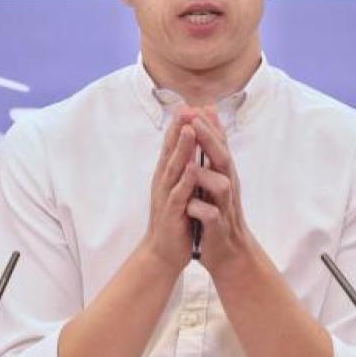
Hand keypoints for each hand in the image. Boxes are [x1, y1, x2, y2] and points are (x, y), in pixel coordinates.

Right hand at [141, 112, 200, 273]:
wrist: (164, 252)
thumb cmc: (176, 219)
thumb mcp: (180, 188)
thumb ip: (184, 167)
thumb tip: (189, 146)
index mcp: (168, 174)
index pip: (173, 145)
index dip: (180, 125)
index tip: (190, 104)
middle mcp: (164, 181)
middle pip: (170, 150)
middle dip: (178, 128)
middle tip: (185, 107)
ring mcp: (166, 196)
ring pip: (174, 168)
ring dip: (181, 149)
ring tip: (188, 129)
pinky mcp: (171, 213)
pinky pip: (178, 195)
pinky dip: (184, 181)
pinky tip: (191, 169)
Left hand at [181, 107, 256, 275]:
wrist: (229, 252)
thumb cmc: (218, 211)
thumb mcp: (217, 179)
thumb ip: (214, 152)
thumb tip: (211, 122)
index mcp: (223, 174)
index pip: (219, 145)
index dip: (211, 125)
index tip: (199, 105)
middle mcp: (227, 186)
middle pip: (222, 159)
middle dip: (210, 140)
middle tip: (196, 121)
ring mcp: (224, 206)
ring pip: (222, 186)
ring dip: (206, 176)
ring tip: (192, 166)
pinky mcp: (217, 227)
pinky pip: (211, 216)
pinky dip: (201, 210)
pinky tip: (191, 206)